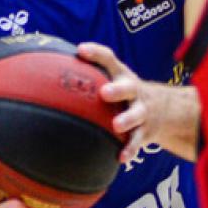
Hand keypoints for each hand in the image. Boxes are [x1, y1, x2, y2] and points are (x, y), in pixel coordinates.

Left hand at [78, 42, 163, 163]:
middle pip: (128, 87)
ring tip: (116, 126)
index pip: (109, 59)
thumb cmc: (123, 92)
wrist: (165, 110)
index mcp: (121, 75)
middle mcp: (133, 90)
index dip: (96, 53)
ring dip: (127, 119)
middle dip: (117, 89)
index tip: (81, 50)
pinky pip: (138, 141)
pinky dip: (130, 149)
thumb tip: (42, 77)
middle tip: (104, 93)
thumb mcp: (112, 80)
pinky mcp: (146, 130)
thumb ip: (86, 78)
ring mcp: (142, 110)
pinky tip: (121, 158)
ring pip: (137, 114)